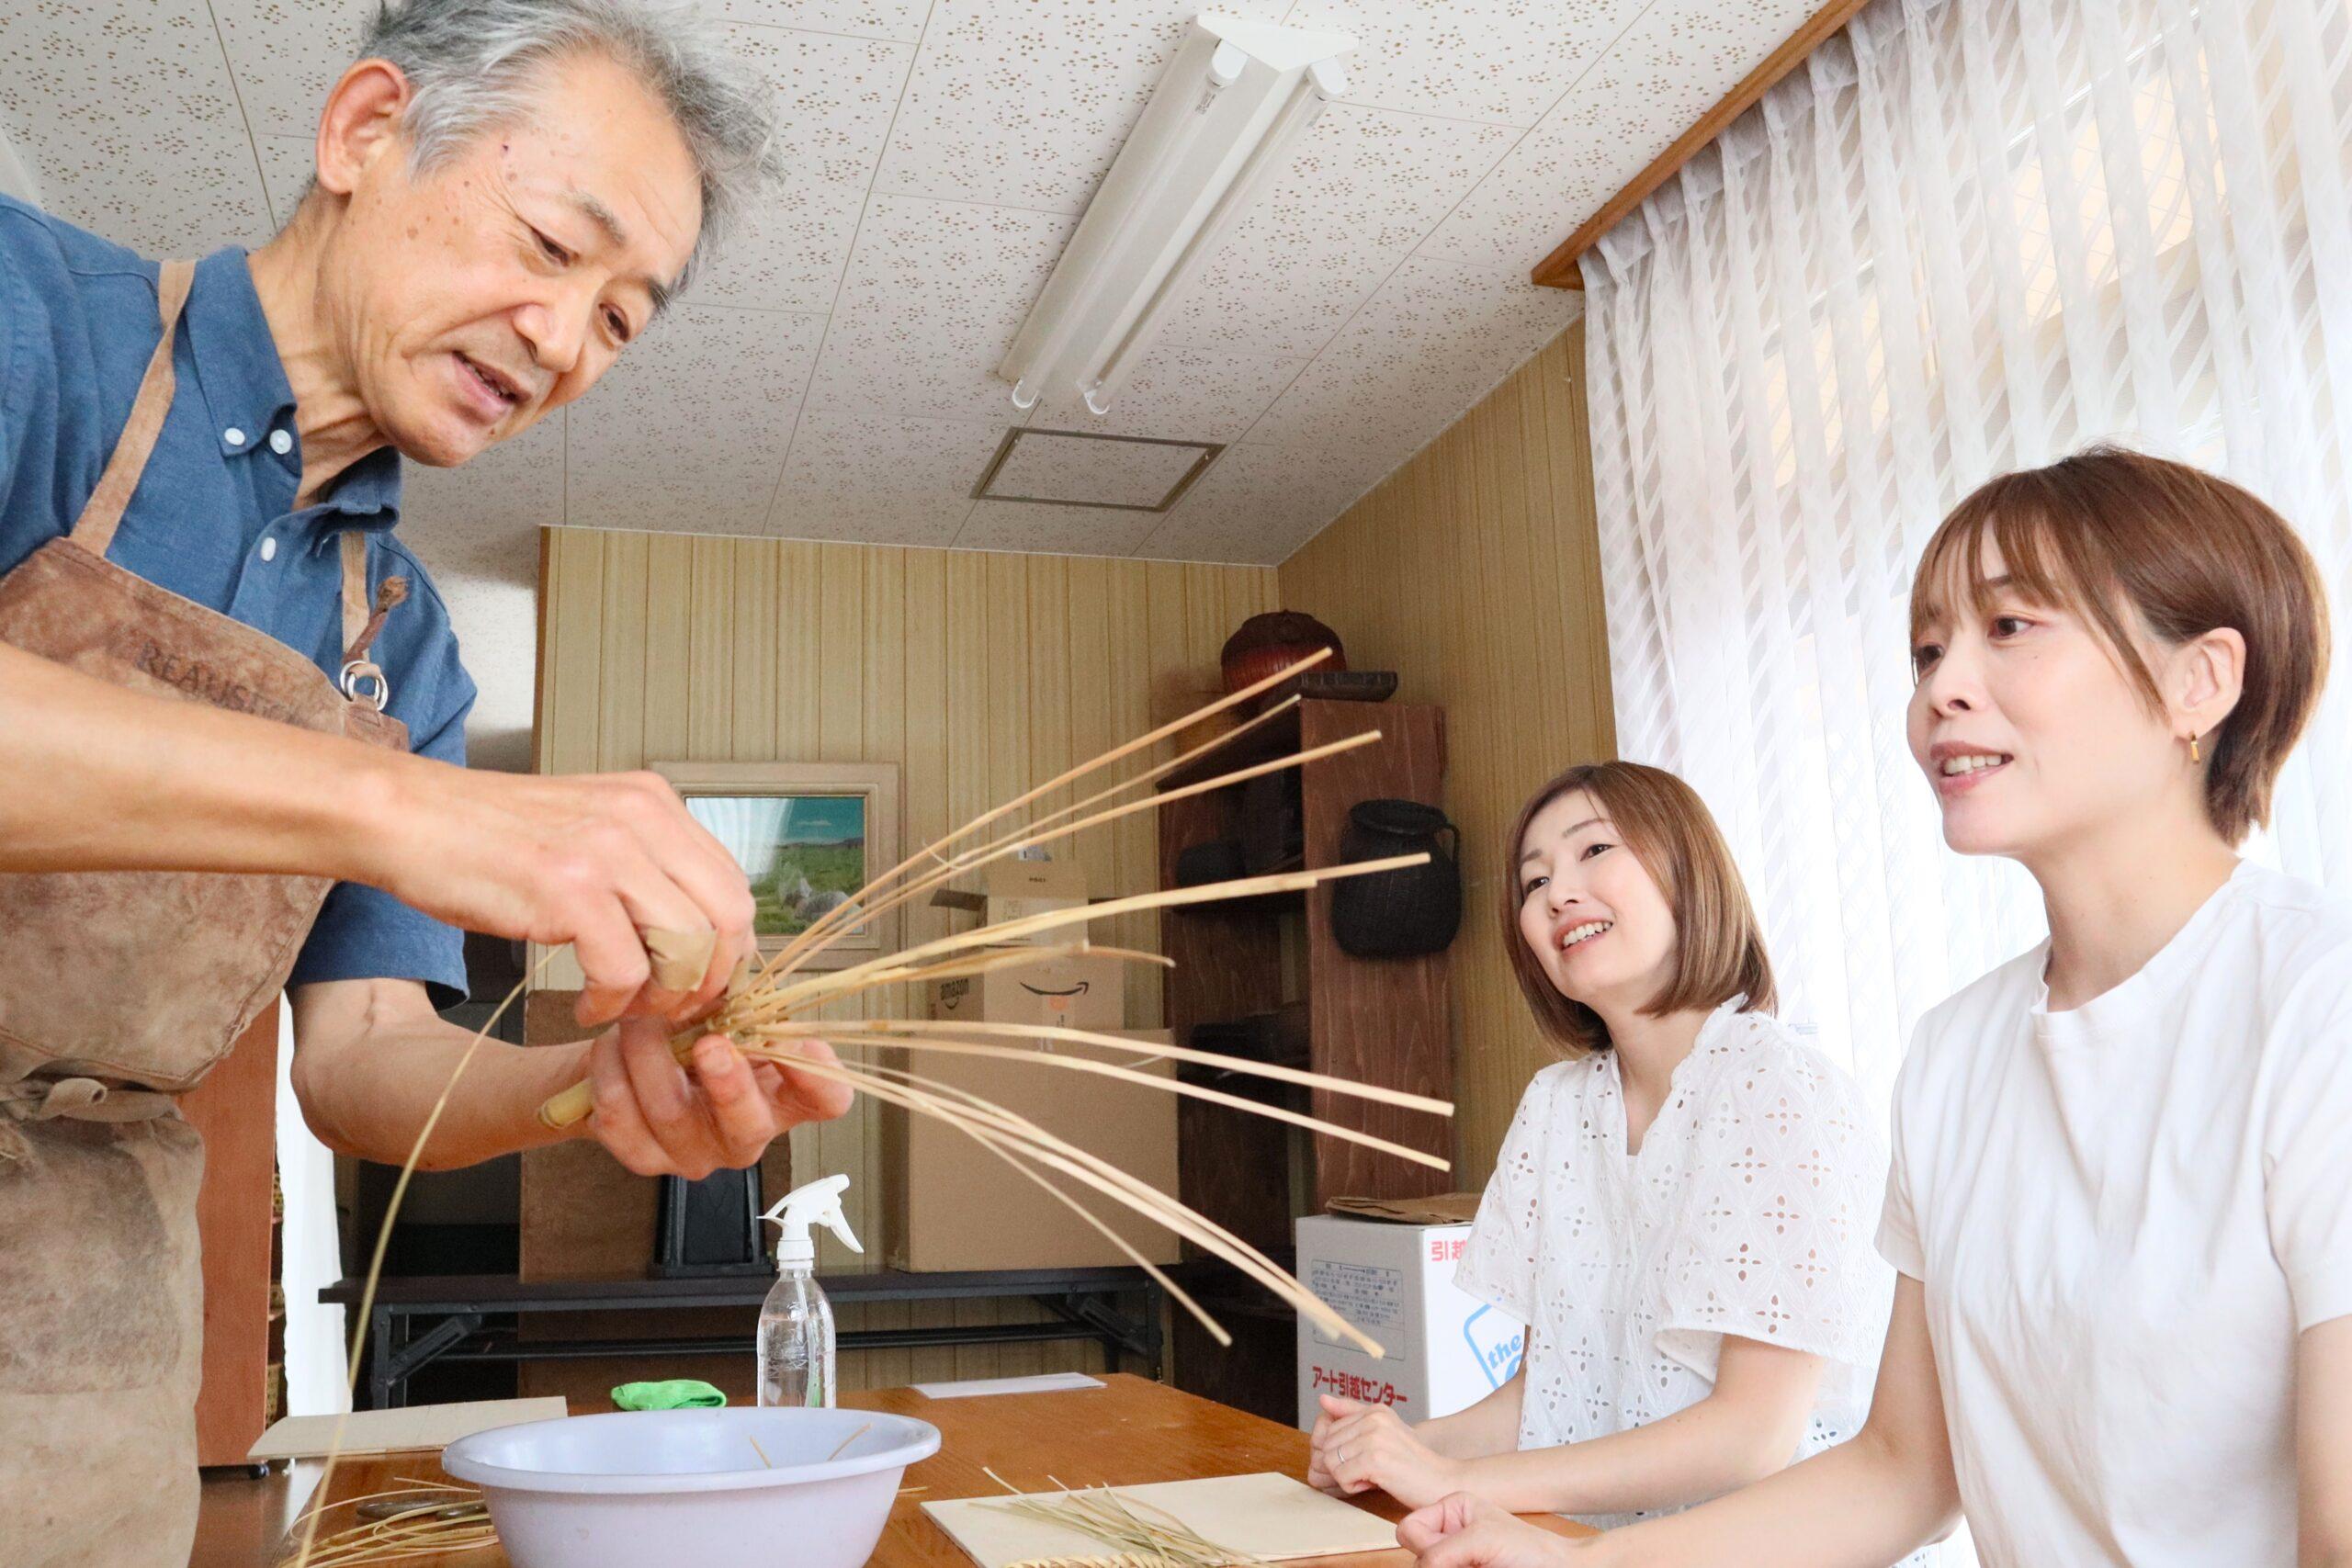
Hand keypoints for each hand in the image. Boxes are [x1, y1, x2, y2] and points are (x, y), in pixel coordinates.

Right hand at [366, 763, 757, 1026]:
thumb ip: (642, 866)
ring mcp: (608, 851)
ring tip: (623, 1009)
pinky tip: (585, 1007)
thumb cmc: (487, 836)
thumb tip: (693, 933)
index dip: (729, 950)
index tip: (701, 985)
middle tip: (672, 1010)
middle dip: (709, 980)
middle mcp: (643, 819)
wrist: (407, 818)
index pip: (733, 886)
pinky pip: (624, 969)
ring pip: (687, 948)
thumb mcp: (587, 830)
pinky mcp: (569, 889)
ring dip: (662, 998)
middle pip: (729, 919)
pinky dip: (611, 1004)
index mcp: (655, 804)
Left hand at [580, 1020, 852, 1177]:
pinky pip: (622, 1122)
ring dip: (649, 1057)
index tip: (802, 1042)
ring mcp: (695, 1152)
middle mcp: (745, 1133)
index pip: (827, 1100)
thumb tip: (733, 971)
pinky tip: (611, 1045)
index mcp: (783, 1095)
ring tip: (636, 1021)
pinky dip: (612, 1074)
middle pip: (748, 1125)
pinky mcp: (644, 1158)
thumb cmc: (695, 1028)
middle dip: (728, 1082)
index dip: (819, 1077)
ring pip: (673, 1115)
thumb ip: (740, 997)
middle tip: (710, 1042)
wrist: (635, 1059)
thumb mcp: (725, 1006)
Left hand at [1310, 1394, 1461, 1507]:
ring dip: (1348, 1476)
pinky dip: (1353, 1487)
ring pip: (1330, 1461)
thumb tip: (1322, 1399)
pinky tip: (1375, 1483)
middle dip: (1343, 1464)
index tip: (1367, 1460)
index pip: (1331, 1430)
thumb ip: (1352, 1414)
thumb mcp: (1384, 1433)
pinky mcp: (1374, 1460)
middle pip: (1327, 1445)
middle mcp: (1374, 1418)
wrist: (1441, 1483)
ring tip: (1373, 1476)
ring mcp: (1374, 1438)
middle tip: (1370, 1470)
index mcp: (1375, 1410)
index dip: (1344, 1452)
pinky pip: (1341, 1477)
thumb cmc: (1412, 1464)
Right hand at [1398, 1494, 1584, 1567]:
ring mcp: (1455, 1559)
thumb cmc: (1529, 1549)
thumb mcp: (1480, 1539)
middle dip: (1438, 1563)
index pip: (1409, 1529)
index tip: (1451, 1552)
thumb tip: (1419, 1567)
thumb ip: (1441, 1551)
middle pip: (1416, 1556)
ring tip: (1477, 1567)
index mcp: (1450, 1510)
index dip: (1423, 1545)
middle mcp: (1448, 1534)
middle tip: (1469, 1563)